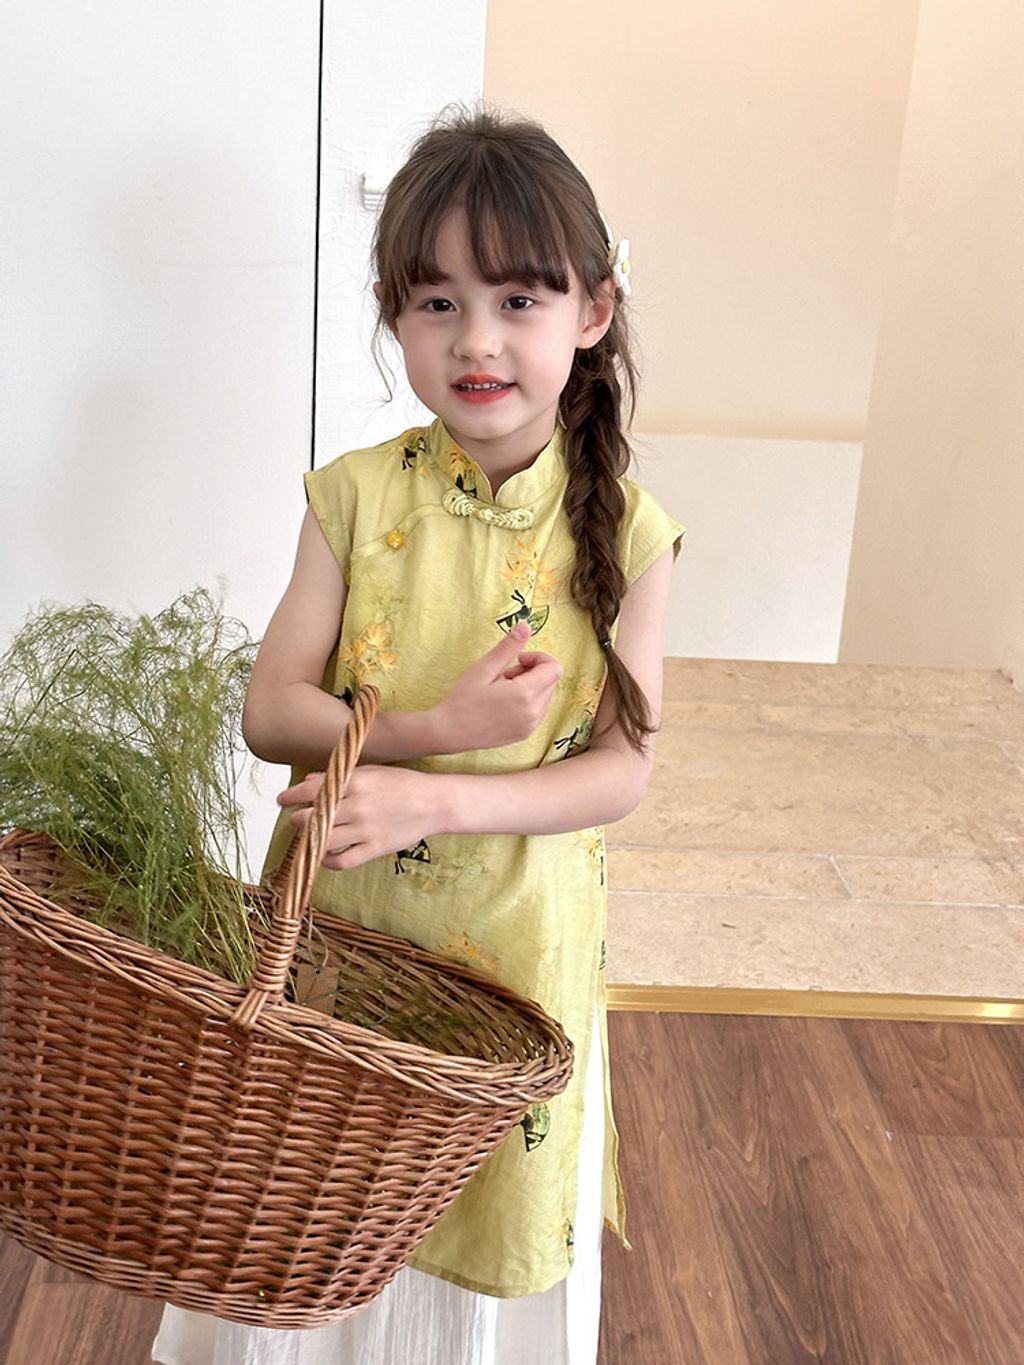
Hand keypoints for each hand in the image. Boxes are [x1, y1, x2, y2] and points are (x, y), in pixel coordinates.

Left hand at [277, 764, 439, 870]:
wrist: (434, 802)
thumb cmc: (403, 783)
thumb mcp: (371, 771)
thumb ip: (340, 776)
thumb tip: (310, 781)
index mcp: (356, 782)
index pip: (312, 791)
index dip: (291, 796)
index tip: (282, 800)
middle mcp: (358, 806)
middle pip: (312, 817)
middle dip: (297, 818)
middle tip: (296, 818)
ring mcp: (366, 830)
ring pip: (322, 840)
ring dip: (309, 839)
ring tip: (308, 835)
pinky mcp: (375, 848)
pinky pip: (343, 861)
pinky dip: (328, 860)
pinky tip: (326, 854)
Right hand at [432, 622, 562, 751]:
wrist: (449, 733)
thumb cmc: (463, 700)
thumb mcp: (484, 668)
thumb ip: (508, 647)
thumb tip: (526, 626)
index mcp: (525, 694)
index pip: (554, 668)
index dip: (538, 658)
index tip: (517, 659)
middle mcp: (533, 713)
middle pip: (550, 681)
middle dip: (532, 672)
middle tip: (504, 676)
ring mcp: (531, 726)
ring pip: (545, 696)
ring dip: (530, 687)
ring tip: (502, 690)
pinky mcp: (525, 734)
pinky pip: (538, 711)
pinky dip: (527, 702)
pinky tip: (504, 703)